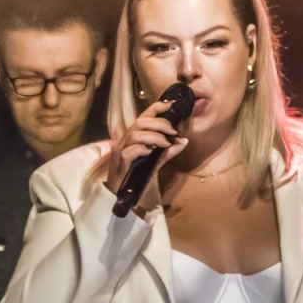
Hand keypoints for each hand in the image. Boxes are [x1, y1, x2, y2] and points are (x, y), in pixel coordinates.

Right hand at [102, 96, 188, 214]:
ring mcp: (120, 151)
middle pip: (140, 122)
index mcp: (133, 138)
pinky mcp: (119, 163)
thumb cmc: (135, 178)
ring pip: (135, 134)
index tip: (169, 105)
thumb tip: (183, 141)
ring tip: (165, 143)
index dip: (155, 108)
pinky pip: (129, 151)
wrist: (119, 197)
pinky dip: (142, 149)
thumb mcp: (154, 163)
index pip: (143, 117)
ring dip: (154, 136)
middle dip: (159, 123)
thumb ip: (167, 152)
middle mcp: (124, 141)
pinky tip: (151, 153)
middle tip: (172, 131)